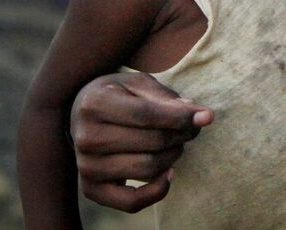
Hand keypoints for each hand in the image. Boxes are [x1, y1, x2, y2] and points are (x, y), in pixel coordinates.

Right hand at [70, 72, 213, 211]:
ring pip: (148, 168)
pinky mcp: (91, 189)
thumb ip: (167, 98)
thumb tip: (202, 116)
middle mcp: (86, 136)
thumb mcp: (137, 84)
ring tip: (177, 143)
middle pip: (151, 142)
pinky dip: (158, 191)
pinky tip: (169, 173)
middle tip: (191, 129)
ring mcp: (86, 166)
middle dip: (181, 135)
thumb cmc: (117, 95)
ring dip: (173, 156)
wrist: (80, 115)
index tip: (205, 116)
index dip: (181, 117)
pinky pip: (131, 202)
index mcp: (95, 103)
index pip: (147, 114)